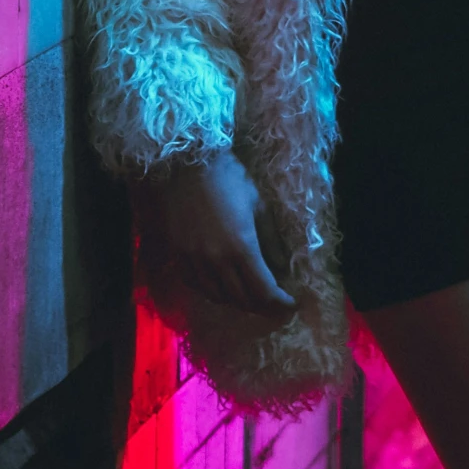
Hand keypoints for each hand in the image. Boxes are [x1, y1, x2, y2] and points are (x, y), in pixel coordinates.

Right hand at [146, 151, 296, 318]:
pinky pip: (196, 286)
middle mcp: (216, 261)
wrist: (186, 162)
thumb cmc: (229, 177)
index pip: (264, 291)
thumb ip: (271, 240)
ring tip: (251, 297)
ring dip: (238, 302)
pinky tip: (222, 286)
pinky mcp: (177, 255)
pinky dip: (213, 292)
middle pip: (242, 299)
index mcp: (241, 247)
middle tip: (275, 304)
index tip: (291, 305)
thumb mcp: (259, 205)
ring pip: (218, 297)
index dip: (280, 304)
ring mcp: (193, 260)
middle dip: (262, 306)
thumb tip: (282, 267)